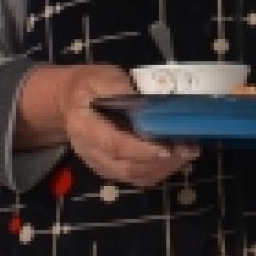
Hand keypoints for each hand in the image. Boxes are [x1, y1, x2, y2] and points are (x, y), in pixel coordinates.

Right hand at [21, 64, 199, 187]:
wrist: (67, 104)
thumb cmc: (86, 87)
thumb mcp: (100, 77)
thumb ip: (120, 87)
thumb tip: (147, 101)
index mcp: (85, 128)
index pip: (114, 145)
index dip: (142, 150)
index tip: (167, 148)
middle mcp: (92, 153)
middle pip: (129, 167)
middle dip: (162, 161)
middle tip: (188, 147)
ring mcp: (103, 165)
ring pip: (137, 177)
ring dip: (166, 168)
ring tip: (188, 151)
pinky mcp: (113, 170)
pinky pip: (139, 178)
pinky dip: (161, 171)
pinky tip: (177, 157)